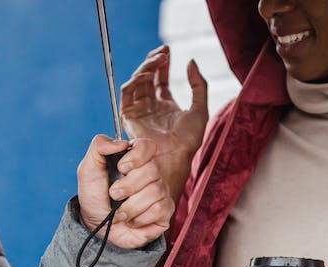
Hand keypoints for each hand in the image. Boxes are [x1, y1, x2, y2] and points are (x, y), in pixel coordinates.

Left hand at [77, 135, 173, 248]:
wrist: (97, 226)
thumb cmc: (95, 198)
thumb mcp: (87, 170)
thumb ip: (99, 147)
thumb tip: (120, 142)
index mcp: (134, 159)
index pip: (147, 146)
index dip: (137, 156)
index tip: (121, 167)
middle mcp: (150, 174)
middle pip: (151, 170)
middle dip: (128, 186)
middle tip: (114, 195)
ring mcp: (160, 192)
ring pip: (154, 191)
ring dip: (130, 206)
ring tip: (119, 212)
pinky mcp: (164, 211)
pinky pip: (159, 209)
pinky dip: (139, 218)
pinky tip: (131, 220)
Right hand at [121, 45, 207, 201]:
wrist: (175, 155)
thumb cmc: (188, 140)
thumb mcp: (201, 107)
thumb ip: (199, 84)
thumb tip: (191, 61)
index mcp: (165, 106)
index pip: (160, 79)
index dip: (162, 63)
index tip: (167, 49)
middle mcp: (150, 107)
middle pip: (147, 78)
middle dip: (153, 61)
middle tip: (163, 52)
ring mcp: (139, 111)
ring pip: (137, 82)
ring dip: (145, 67)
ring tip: (158, 59)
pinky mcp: (129, 116)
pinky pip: (127, 92)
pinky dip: (135, 80)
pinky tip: (148, 74)